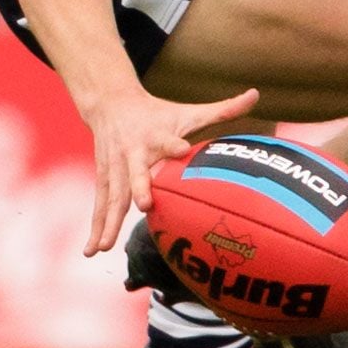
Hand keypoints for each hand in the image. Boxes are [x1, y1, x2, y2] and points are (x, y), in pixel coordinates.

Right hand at [78, 85, 262, 255]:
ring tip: (104, 247)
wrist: (110, 104)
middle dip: (138, 187)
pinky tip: (90, 252)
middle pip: (135, 172)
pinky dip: (96, 227)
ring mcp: (115, 167)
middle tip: (144, 205)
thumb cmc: (158, 114)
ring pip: (112, 196)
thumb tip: (257, 95)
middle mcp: (133, 152)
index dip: (174, 144)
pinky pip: (100, 205)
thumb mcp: (188, 111)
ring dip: (108, 222)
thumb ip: (223, 109)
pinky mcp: (104, 178)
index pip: (167, 139)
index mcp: (156, 135)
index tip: (183, 148)